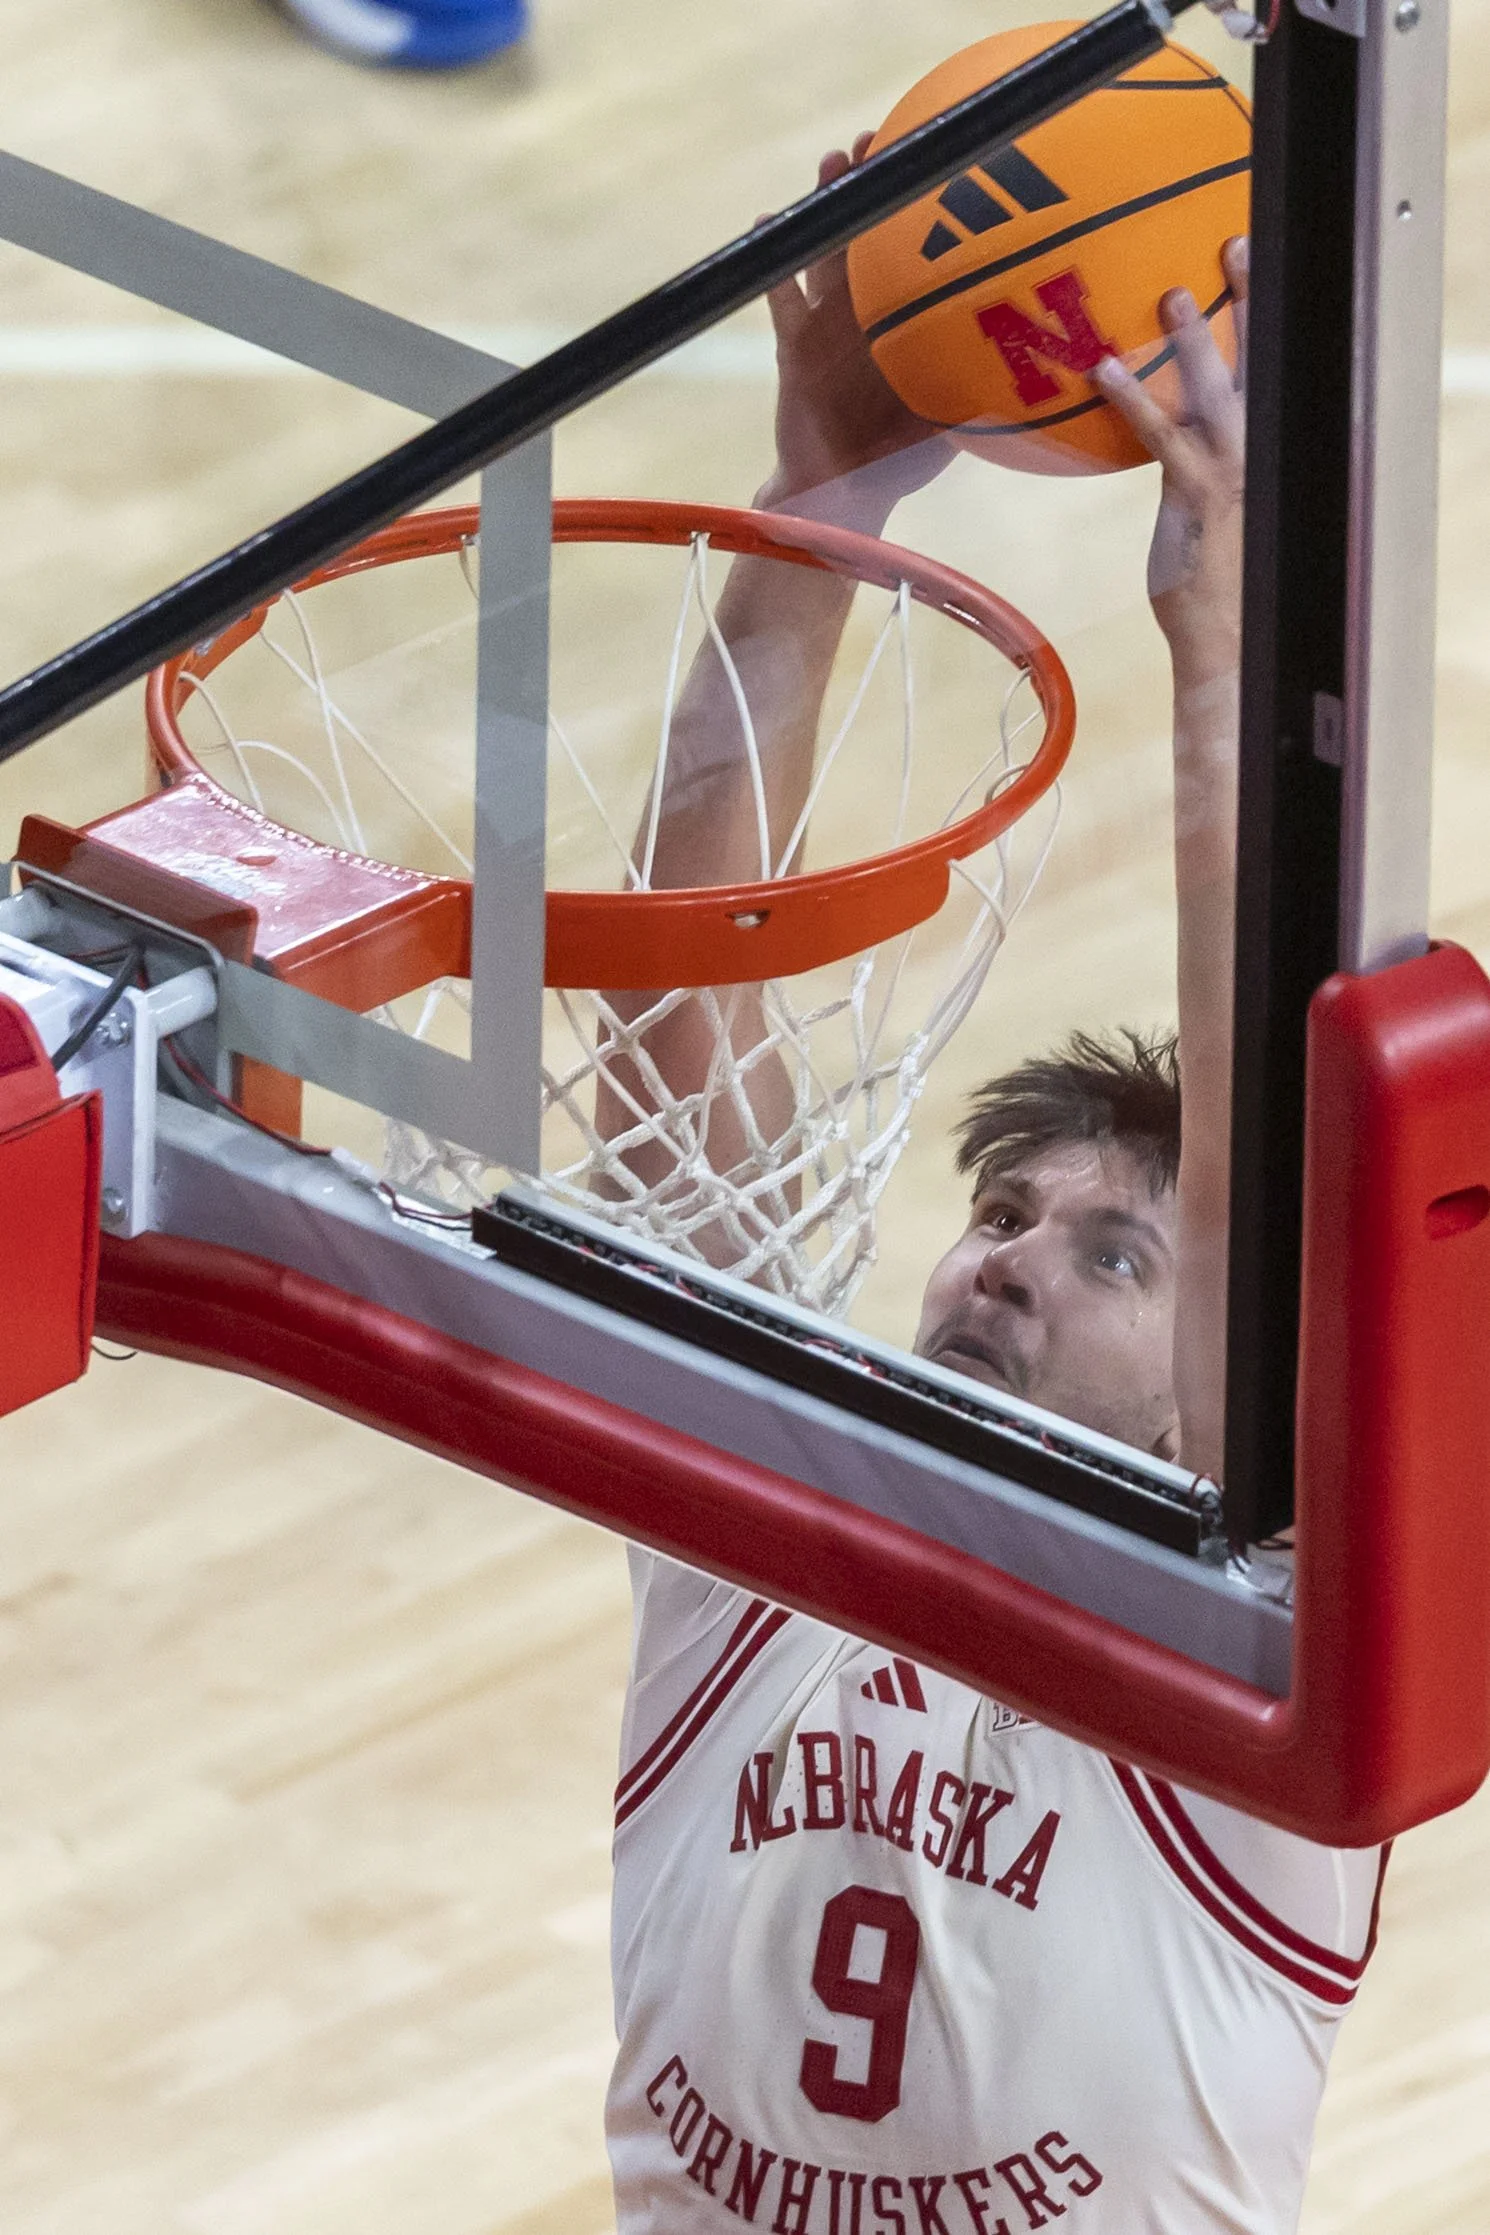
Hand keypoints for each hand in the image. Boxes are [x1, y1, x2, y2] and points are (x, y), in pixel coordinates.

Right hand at [758, 139, 953, 520]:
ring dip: (826, 206)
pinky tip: (767, 220)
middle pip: (866, 233)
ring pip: (823, 249)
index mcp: (905, 322)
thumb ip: (987, 394)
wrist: (841, 494)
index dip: (923, 210)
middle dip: (871, 183)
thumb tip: (1053, 379)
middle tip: (880, 139)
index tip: (939, 163)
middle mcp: (866, 312)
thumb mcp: (954, 421)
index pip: (915, 254)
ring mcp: (826, 323)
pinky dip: (772, 261)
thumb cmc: (902, 459)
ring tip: (833, 165)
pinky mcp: (791, 345)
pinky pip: (778, 295)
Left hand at [1093, 237, 1248, 687]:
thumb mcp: (1221, 517)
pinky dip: (1135, 399)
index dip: (1265, 319)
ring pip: (1213, 387)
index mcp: (1270, 450)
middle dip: (1248, 300)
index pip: (1269, 371)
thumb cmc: (1223, 581)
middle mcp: (1258, 450)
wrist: (1230, 636)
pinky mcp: (1193, 493)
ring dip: (1192, 338)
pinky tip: (1107, 372)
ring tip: (1169, 295)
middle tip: (1234, 244)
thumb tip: (1176, 442)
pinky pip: (1163, 434)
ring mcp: (1230, 469)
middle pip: (1258, 360)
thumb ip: (1201, 469)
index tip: (1258, 268)